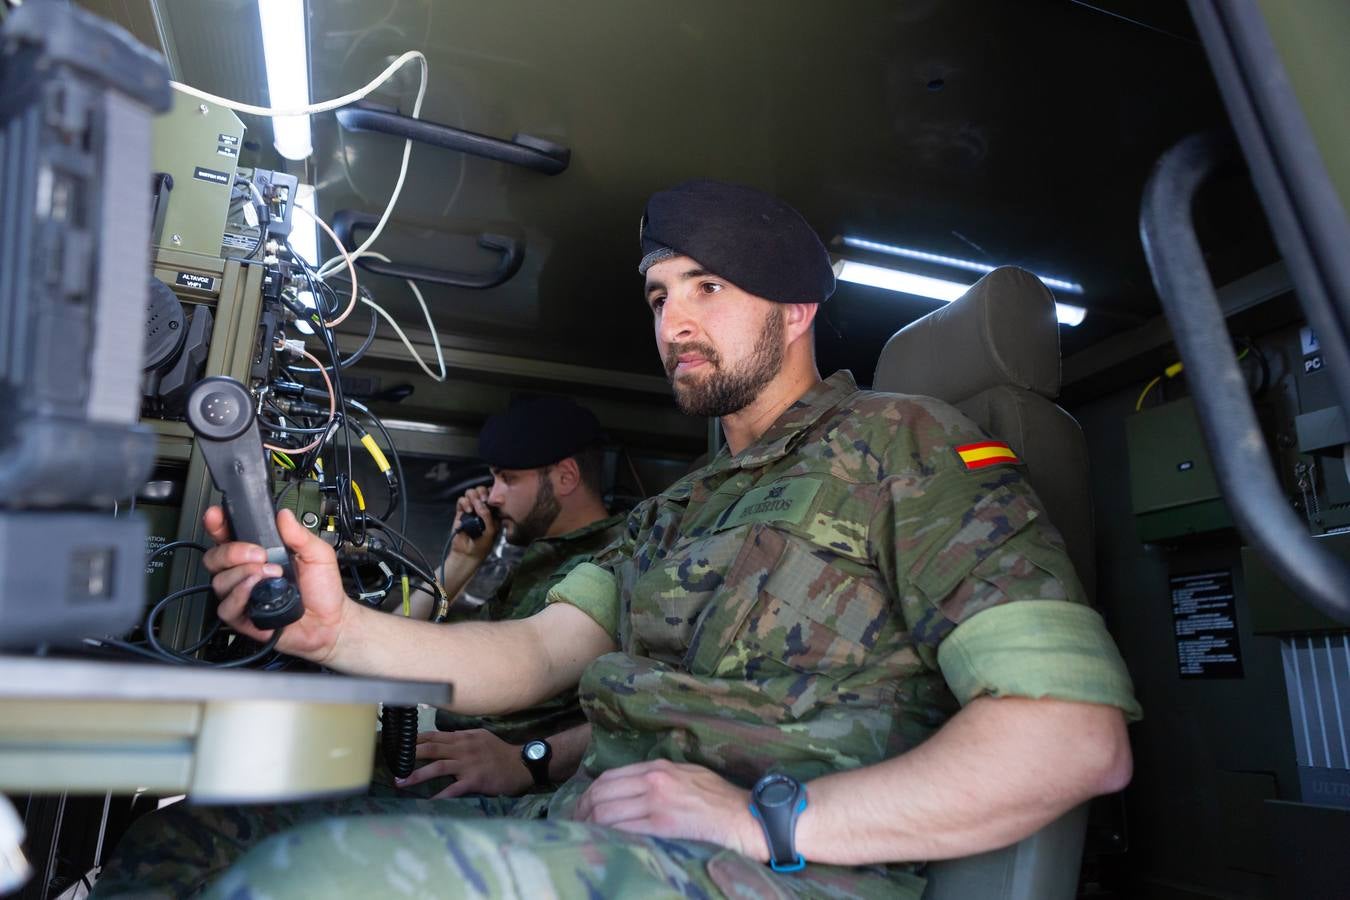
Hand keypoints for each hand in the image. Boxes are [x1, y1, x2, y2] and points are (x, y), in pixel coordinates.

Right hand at [202, 506, 349, 660]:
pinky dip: (239, 595)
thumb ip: (300, 534)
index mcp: (260, 552)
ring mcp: (242, 594)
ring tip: (271, 574)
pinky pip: (226, 606)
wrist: (328, 622)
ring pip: (219, 580)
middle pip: (215, 557)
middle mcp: (246, 572)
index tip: (217, 516)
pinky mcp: (242, 617)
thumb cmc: (322, 590)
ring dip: (243, 574)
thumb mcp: (318, 555)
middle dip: (232, 551)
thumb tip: (284, 515)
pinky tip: (256, 590)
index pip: (229, 535)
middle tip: (259, 553)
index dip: (218, 524)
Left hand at [396, 729, 531, 798]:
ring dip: (417, 775)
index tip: (397, 744)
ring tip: (401, 782)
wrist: (522, 765)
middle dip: (409, 755)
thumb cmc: (500, 753)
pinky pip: (453, 789)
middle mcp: (464, 748)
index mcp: (464, 737)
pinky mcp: (475, 780)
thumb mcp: (480, 738)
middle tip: (392, 763)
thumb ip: (461, 738)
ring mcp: (469, 764)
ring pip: (438, 766)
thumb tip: (441, 740)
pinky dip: (439, 795)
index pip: (433, 735)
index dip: (414, 739)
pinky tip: (427, 802)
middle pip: (431, 748)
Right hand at [448, 486, 496, 562]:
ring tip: (474, 508)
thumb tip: (481, 504)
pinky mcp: (461, 512)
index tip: (492, 499)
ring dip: (473, 496)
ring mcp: (471, 509)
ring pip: (471, 493)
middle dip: (482, 493)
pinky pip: (461, 500)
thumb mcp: (491, 530)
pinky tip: (468, 511)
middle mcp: (483, 508)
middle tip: (483, 501)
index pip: (494, 494)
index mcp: (494, 511)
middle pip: (482, 490)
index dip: (493, 492)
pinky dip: (464, 502)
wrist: (467, 553)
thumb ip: (488, 516)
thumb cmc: (483, 544)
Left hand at [574, 760, 769, 861]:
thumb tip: (634, 789)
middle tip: (575, 828)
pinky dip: (607, 839)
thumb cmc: (722, 800)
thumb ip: (662, 778)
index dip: (588, 797)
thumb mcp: (689, 774)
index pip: (608, 779)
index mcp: (658, 769)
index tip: (582, 810)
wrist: (748, 818)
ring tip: (585, 840)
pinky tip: (602, 846)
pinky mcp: (663, 828)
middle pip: (601, 795)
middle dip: (582, 813)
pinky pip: (623, 832)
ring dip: (589, 828)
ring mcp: (657, 805)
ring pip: (606, 814)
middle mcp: (653, 783)